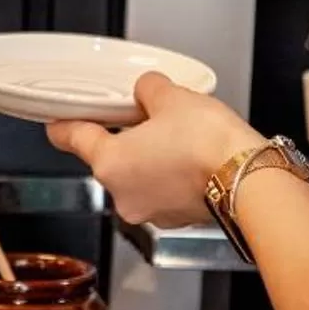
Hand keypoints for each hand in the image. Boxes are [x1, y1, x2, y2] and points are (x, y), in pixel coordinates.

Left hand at [48, 71, 258, 227]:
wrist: (251, 181)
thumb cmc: (209, 146)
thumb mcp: (172, 97)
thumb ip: (149, 90)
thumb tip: (147, 90)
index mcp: (110, 163)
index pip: (71, 138)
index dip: (64, 124)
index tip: (58, 120)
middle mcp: (123, 195)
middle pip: (109, 158)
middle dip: (124, 137)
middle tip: (145, 116)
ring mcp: (150, 212)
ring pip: (138, 176)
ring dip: (149, 158)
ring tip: (177, 136)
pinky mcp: (176, 219)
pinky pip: (162, 190)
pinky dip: (170, 175)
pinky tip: (190, 158)